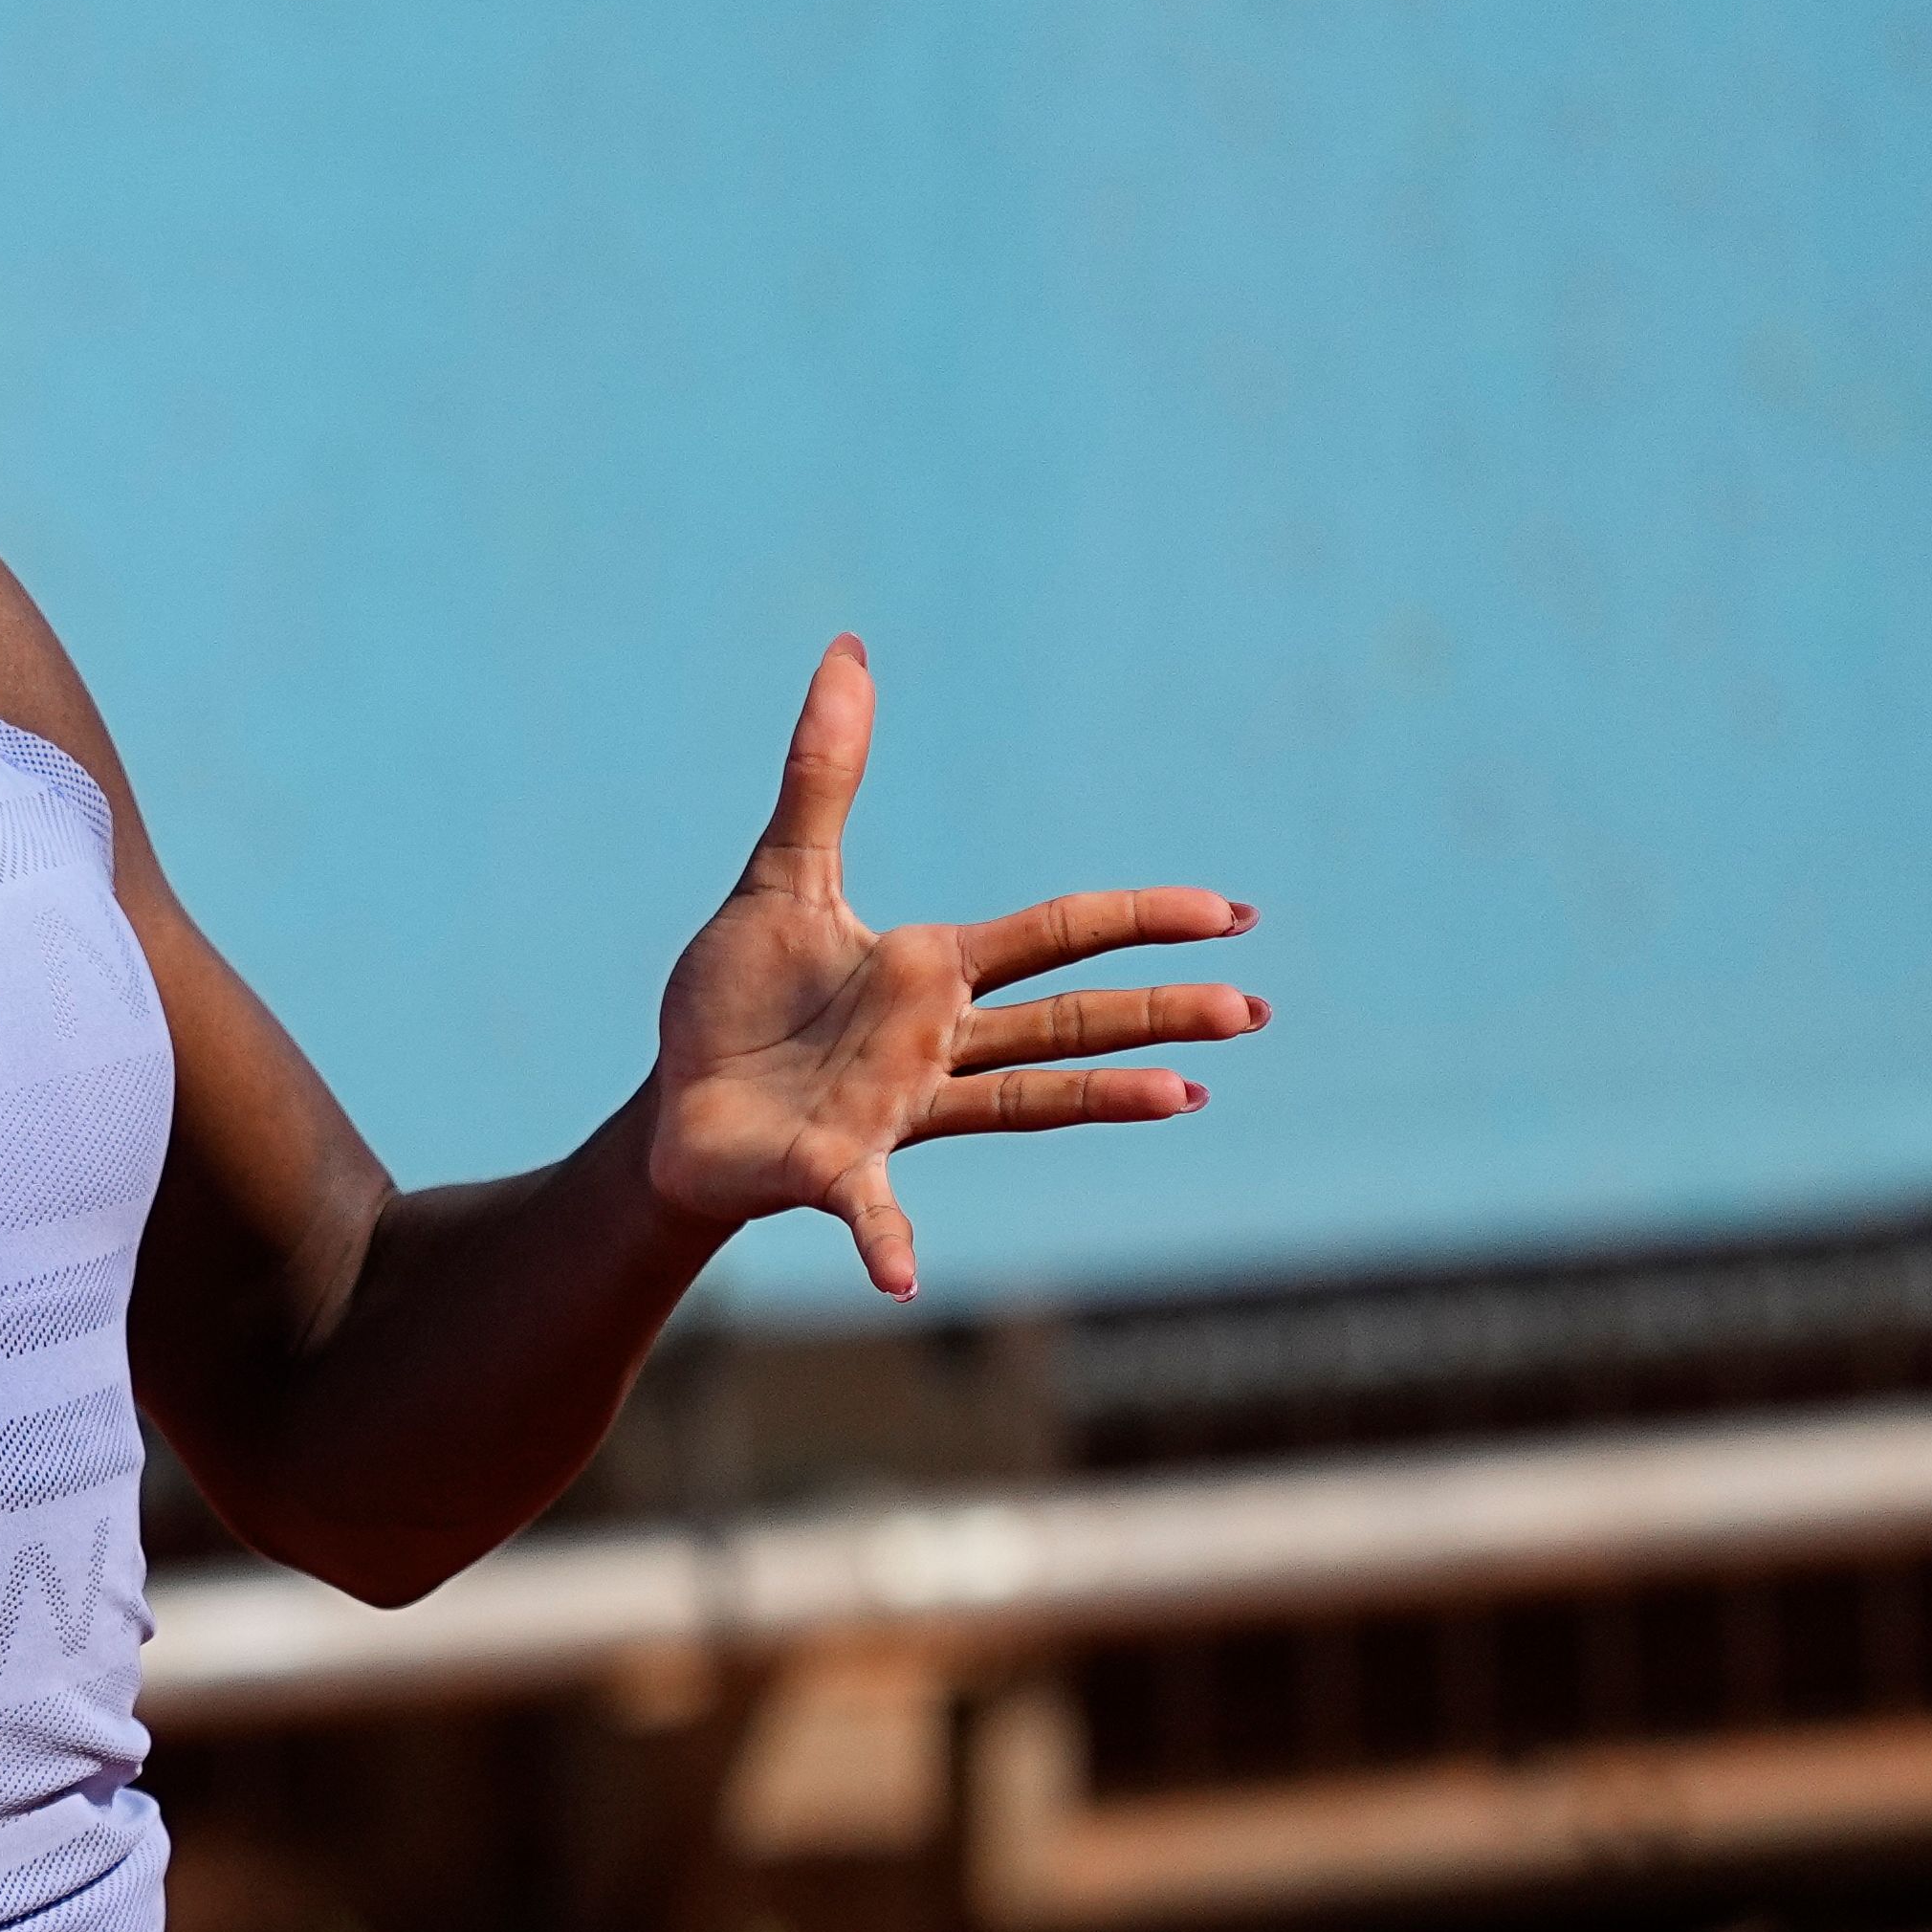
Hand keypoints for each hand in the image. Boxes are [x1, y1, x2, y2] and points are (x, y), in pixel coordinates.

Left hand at [639, 638, 1264, 1299]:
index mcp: (932, 972)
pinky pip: (872, 1212)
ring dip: (1102, 1100)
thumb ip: (819, 774)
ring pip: (1020, 1101)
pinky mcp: (836, 1169)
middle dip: (1158, 1011)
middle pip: (1068, 1020)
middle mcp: (936, 1044)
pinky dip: (890, 1245)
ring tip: (1185, 1100)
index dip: (1139, 918)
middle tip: (1254, 1009)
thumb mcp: (781, 879)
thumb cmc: (737, 1006)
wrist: (677, 1105)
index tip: (1230, 913)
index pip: (1056, 934)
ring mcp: (897, 1112)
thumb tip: (848, 648)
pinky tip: (905, 1283)